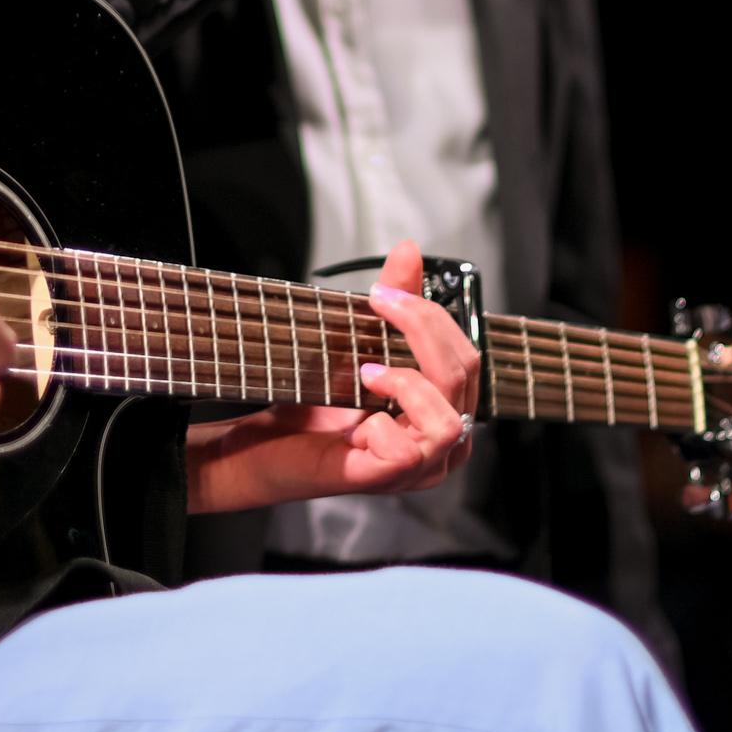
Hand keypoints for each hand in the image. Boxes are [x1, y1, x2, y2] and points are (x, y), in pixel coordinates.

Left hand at [185, 238, 481, 513]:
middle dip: (421, 328)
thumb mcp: (358, 344)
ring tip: (368, 371)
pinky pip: (406, 452)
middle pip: (462, 376)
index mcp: (444, 409)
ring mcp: (419, 469)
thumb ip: (393, 303)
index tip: (386, 293)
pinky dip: (382, 426)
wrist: (264, 445)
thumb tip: (408, 251)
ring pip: (448, 420)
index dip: (432, 318)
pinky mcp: (385, 480)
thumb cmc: (314, 404)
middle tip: (378, 305)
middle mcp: (444, 444)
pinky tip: (358, 420)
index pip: (466, 359)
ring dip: (407, 383)